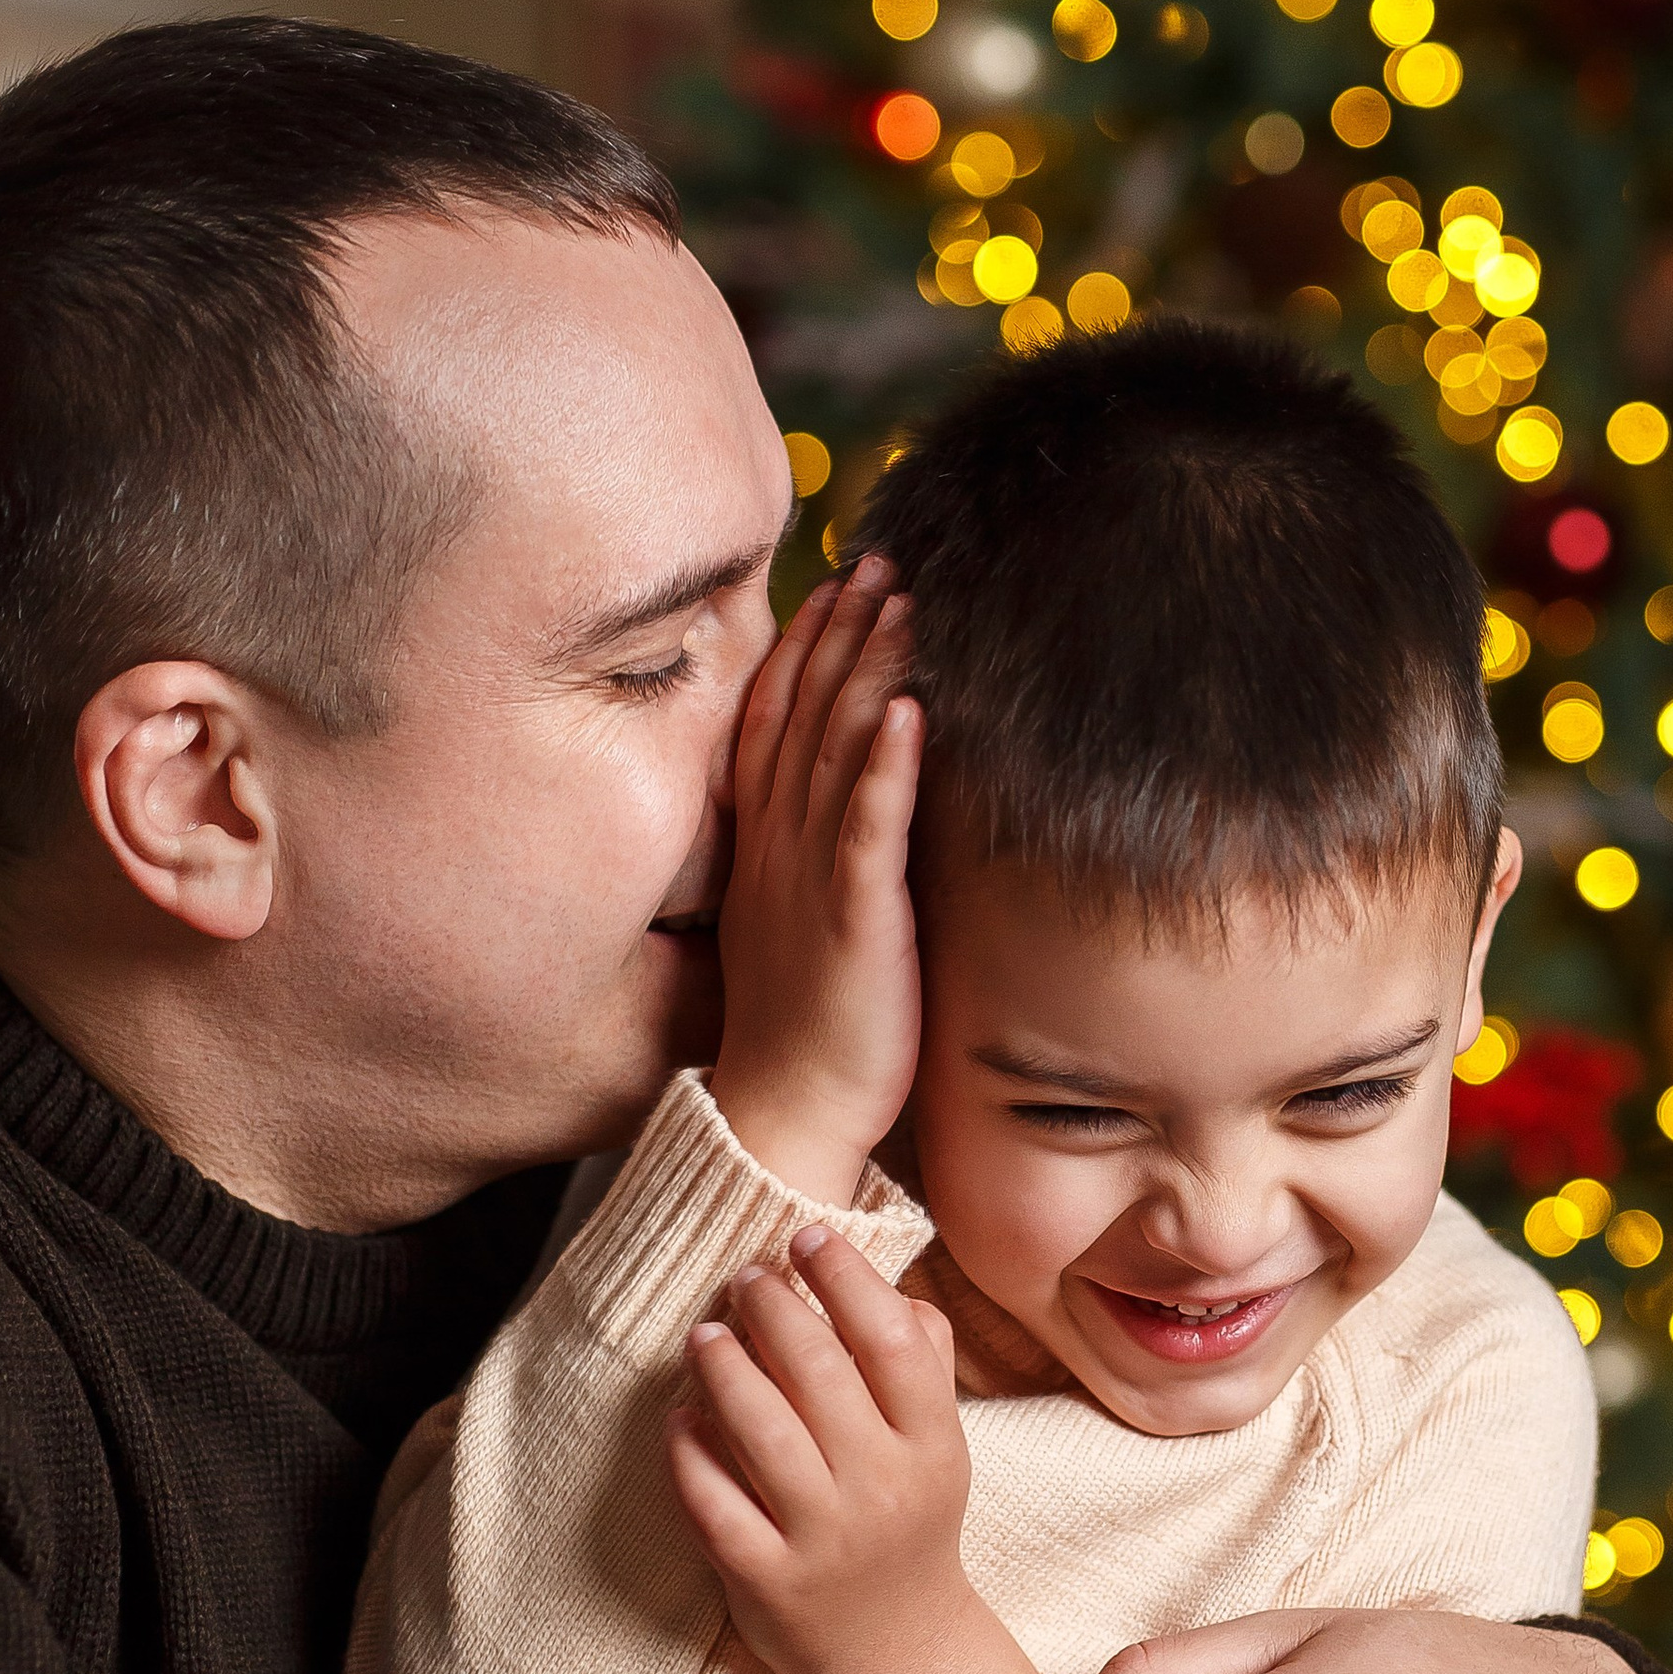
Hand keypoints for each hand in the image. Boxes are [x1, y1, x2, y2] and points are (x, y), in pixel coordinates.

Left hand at [668, 1228, 970, 1673]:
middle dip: (773, 1307)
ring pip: (760, 1430)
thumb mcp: (938, 1452)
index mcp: (933, 1448)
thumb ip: (925, 1369)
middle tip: (746, 1276)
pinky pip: (713, 1500)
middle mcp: (882, 1490)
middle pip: (820, 1372)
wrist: (895, 1651)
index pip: (893, 1340)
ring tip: (704, 1335)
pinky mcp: (765, 1579)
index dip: (846, 1276)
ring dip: (723, 1367)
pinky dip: (689, 1451)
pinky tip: (679, 1416)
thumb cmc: (908, 1526)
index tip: (806, 1235)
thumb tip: (893, 1286)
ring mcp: (822, 1539)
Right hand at [709, 558, 923, 1204]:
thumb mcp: (796, 920)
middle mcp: (780, 849)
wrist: (786, 1112)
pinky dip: (887, 769)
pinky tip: (909, 712)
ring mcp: (813, 880)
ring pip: (837, 753)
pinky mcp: (855, 921)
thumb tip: (844, 802)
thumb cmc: (801, 1030)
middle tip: (876, 561)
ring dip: (868, 673)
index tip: (835, 584)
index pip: (774, 721)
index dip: (802, 648)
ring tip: (900, 603)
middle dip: (840, 633)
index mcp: (763, 847)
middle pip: (805, 716)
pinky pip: (868, 831)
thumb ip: (812, 853)